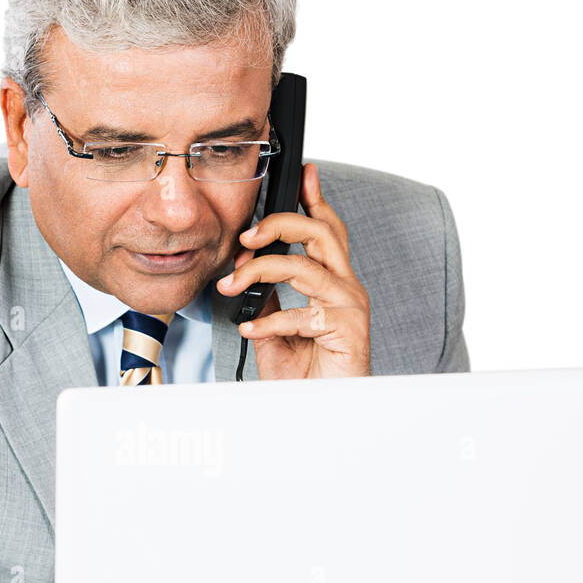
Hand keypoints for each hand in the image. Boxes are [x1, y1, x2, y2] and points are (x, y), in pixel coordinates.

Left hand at [216, 162, 370, 379]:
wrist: (322, 409)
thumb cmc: (305, 372)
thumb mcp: (276, 327)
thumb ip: (267, 296)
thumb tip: (246, 268)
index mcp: (333, 282)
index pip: (328, 230)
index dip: (316, 199)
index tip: (304, 173)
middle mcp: (346, 289)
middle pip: (321, 233)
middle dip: (281, 224)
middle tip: (246, 236)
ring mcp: (350, 308)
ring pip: (307, 267)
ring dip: (261, 272)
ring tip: (232, 285)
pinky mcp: (347, 331)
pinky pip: (302, 314)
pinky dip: (268, 321)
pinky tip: (248, 329)